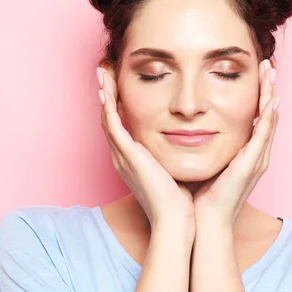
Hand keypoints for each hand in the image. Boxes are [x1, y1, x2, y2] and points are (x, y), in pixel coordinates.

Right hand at [98, 68, 195, 232]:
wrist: (175, 219)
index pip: (121, 126)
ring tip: (103, 73)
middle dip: (107, 94)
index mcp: (132, 160)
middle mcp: (123, 157)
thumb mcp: (173, 170)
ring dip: (105, 95)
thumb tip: (189, 141)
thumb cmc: (179, 200)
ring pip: (108, 118)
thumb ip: (173, 155)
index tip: (120, 85)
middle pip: (110, 119)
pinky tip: (106, 90)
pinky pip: (113, 125)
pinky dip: (108, 106)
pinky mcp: (127, 156)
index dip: (118, 105)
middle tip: (105, 72)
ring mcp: (122, 156)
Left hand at [192, 59, 279, 226]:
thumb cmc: (200, 198)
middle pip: (267, 115)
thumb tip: (187, 130)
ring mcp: (256, 160)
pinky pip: (263, 135)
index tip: (255, 74)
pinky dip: (268, 117)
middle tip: (268, 65)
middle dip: (268, 88)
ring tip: (271, 72)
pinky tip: (271, 99)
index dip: (257, 95)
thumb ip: (203, 147)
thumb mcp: (204, 164)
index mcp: (245, 155)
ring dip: (271, 94)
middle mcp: (256, 156)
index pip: (255, 119)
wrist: (204, 222)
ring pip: (269, 120)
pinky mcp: (251, 165)